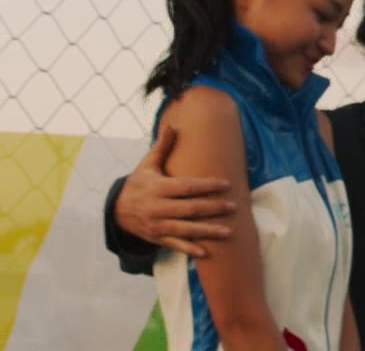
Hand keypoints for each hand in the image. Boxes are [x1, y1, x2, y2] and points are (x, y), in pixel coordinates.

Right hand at [114, 126, 235, 256]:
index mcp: (157, 188)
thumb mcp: (147, 165)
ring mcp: (158, 225)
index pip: (186, 187)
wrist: (116, 211)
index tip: (227, 184)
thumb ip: (162, 147)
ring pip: (186, 229)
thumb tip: (173, 126)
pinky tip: (206, 252)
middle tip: (234, 206)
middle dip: (213, 208)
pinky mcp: (158, 238)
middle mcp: (157, 208)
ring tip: (229, 231)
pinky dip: (190, 249)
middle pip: (189, 209)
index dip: (206, 186)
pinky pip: (175, 245)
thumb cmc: (138, 184)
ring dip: (208, 231)